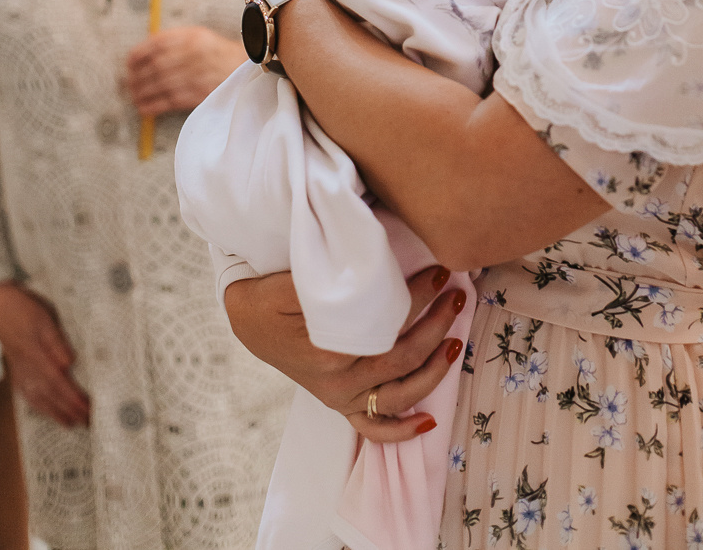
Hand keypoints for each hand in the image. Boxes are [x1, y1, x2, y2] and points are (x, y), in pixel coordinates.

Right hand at [0, 283, 88, 426]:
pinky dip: (38, 404)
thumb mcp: (45, 318)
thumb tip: (69, 363)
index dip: (74, 400)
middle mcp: (27, 368)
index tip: (88, 411)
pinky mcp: (16, 367)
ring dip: (55, 412)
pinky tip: (44, 408)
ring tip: (70, 423)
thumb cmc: (22, 308)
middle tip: (88, 423)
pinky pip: (27, 392)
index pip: (59, 384)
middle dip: (69, 411)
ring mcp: (20, 370)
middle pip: (51, 396)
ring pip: (38, 398)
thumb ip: (56, 342)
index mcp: (36, 356)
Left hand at [124, 25, 243, 113]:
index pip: (156, 44)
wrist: (247, 68)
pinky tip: (144, 108)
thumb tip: (142, 54)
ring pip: (160, 84)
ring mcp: (197, 75)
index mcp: (192, 37)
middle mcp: (194, 54)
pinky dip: (153, 105)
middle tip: (129, 83)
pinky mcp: (200, 94)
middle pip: (156, 66)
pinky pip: (170, 101)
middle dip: (137, 77)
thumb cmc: (217, 53)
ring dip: (142, 93)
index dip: (138, 55)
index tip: (129, 63)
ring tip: (134, 96)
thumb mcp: (199, 37)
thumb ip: (174, 41)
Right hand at [225, 265, 466, 442]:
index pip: (389, 324)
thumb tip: (376, 271)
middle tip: (456, 295)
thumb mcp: (293, 281)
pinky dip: (401, 431)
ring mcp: (340, 396)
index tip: (439, 272)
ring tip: (456, 339)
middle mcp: (338, 380)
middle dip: (436, 326)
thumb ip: (332, 282)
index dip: (419, 298)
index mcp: (329, 348)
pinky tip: (429, 422)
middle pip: (401, 359)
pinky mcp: (339, 404)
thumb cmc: (271, 294)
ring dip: (433, 371)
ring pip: (398, 395)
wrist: (247, 319)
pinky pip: (373, 428)